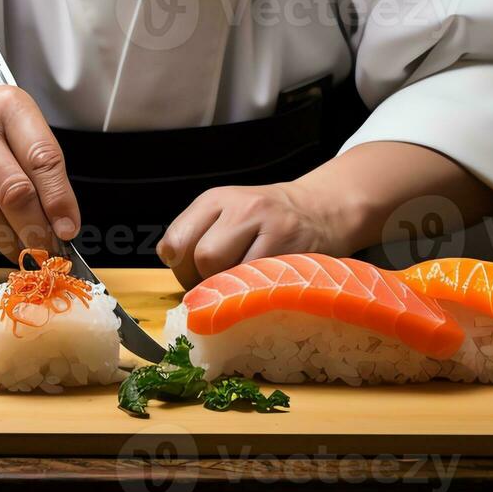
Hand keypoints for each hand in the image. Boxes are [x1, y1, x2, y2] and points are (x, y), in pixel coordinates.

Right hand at [0, 84, 80, 262]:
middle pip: (13, 193)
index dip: (59, 201)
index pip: (42, 159)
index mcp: (5, 106)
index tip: (68, 229)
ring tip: (24, 248)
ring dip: (10, 241)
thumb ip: (42, 168)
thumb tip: (60, 225)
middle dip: (37, 230)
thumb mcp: (19, 128)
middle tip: (49, 249)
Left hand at [156, 182, 352, 289]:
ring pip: (232, 272)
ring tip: (241, 285)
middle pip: (203, 257)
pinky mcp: (293, 246)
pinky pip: (260, 281)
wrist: (319, 210)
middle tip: (219, 285)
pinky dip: (255, 292)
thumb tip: (172, 265)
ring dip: (230, 289)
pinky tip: (263, 285)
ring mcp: (270, 225)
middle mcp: (241, 206)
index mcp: (214, 199)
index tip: (192, 275)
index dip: (179, 267)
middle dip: (206, 281)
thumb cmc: (264, 221)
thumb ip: (195, 236)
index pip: (177, 240)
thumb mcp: (225, 215)